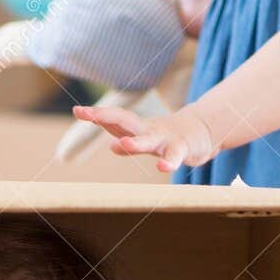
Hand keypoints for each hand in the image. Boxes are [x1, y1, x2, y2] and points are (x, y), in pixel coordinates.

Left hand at [71, 103, 217, 172]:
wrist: (201, 133)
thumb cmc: (167, 137)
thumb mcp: (146, 139)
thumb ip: (128, 141)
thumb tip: (111, 146)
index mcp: (137, 128)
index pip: (115, 118)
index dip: (98, 114)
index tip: (78, 110)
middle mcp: (148, 130)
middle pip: (126, 121)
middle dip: (108, 117)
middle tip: (90, 114)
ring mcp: (165, 139)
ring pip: (148, 140)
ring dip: (136, 141)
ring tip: (124, 143)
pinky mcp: (181, 149)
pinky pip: (175, 156)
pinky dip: (169, 162)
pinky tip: (163, 168)